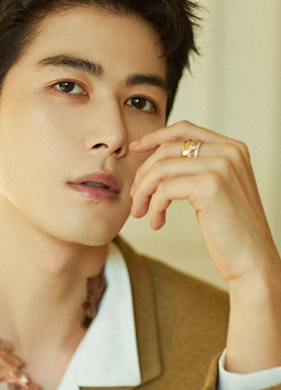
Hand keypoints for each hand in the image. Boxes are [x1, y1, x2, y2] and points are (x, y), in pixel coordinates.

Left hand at [129, 120, 280, 371]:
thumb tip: (156, 159)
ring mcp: (221, 166)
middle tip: (135, 196)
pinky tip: (157, 222)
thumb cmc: (232, 230)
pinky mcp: (210, 186)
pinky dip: (153, 207)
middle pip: (167, 149)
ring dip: (143, 192)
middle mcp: (229, 151)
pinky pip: (164, 190)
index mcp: (232, 148)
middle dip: (144, 172)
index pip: (184, 129)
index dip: (155, 136)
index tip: (135, 149)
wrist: (253, 260)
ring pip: (161, 169)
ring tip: (140, 212)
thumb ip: (197, 168)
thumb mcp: (218, 189)